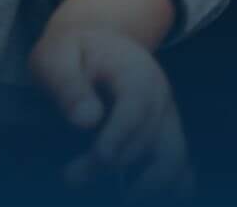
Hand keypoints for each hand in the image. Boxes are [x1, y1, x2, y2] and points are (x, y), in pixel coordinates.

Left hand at [29, 26, 193, 198]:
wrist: (96, 46)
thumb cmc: (71, 53)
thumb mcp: (56, 56)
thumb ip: (66, 84)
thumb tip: (85, 121)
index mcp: (134, 70)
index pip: (137, 104)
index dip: (122, 133)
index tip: (101, 157)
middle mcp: (160, 98)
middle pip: (150, 136)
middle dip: (114, 163)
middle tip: (72, 178)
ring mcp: (168, 121)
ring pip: (174, 158)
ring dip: (148, 184)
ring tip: (119, 199)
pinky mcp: (166, 140)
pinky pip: (180, 170)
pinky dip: (168, 189)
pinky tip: (137, 196)